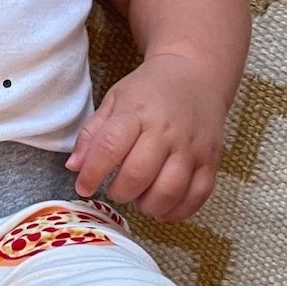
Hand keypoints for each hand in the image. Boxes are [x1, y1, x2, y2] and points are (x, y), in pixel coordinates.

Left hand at [65, 54, 228, 219]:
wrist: (196, 74)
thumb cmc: (150, 90)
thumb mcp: (114, 101)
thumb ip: (93, 135)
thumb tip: (74, 167)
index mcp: (137, 112)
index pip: (110, 148)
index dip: (92, 174)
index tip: (84, 187)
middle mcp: (167, 130)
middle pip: (138, 175)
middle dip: (120, 192)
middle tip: (117, 190)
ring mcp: (192, 147)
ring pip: (169, 191)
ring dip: (149, 205)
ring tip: (140, 198)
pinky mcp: (212, 160)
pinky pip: (198, 196)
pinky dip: (178, 211)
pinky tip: (164, 207)